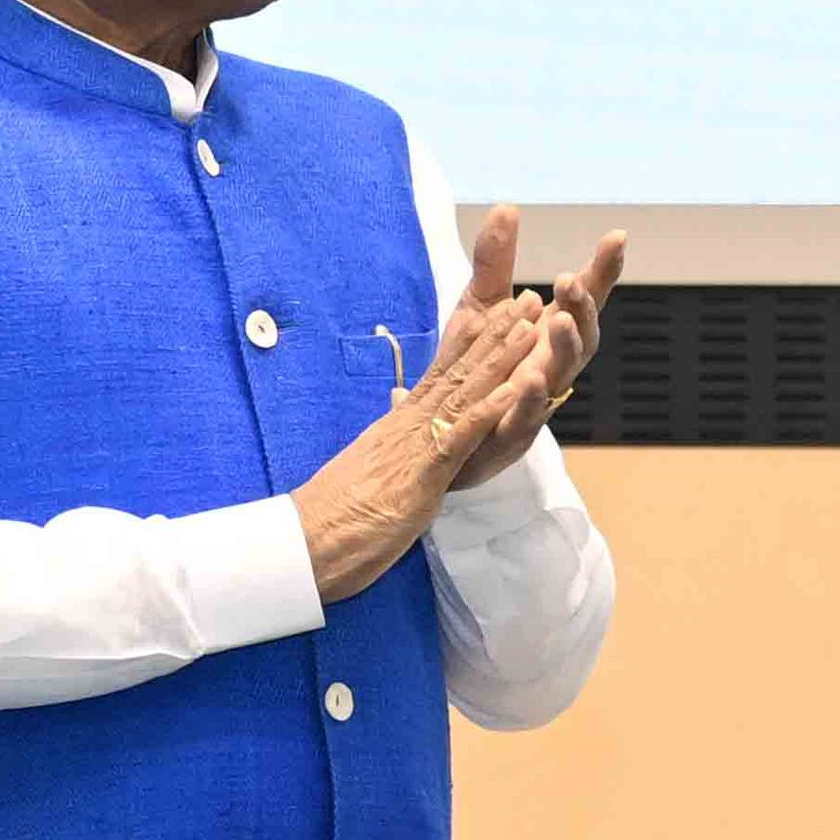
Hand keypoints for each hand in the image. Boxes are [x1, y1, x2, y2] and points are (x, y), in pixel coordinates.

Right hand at [293, 283, 560, 601]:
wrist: (307, 542)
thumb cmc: (338, 514)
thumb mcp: (373, 471)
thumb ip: (390, 444)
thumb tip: (396, 421)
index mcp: (400, 424)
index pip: (440, 374)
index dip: (470, 342)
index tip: (495, 312)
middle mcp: (409, 422)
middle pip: (459, 368)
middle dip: (496, 332)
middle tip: (527, 297)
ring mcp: (417, 441)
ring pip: (466, 388)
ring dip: (502, 355)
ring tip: (532, 322)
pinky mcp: (425, 468)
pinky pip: (465, 431)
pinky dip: (494, 405)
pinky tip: (520, 384)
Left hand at [440, 206, 625, 490]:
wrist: (441, 434)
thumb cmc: (472, 367)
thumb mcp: (479, 305)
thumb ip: (496, 261)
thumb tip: (509, 206)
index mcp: (548, 335)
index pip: (581, 300)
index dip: (602, 271)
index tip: (616, 236)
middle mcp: (552, 365)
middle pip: (583, 336)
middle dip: (582, 308)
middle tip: (569, 280)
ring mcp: (538, 400)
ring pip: (563, 373)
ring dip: (566, 347)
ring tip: (559, 319)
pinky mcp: (512, 432)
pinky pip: (529, 416)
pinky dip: (534, 398)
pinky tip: (530, 375)